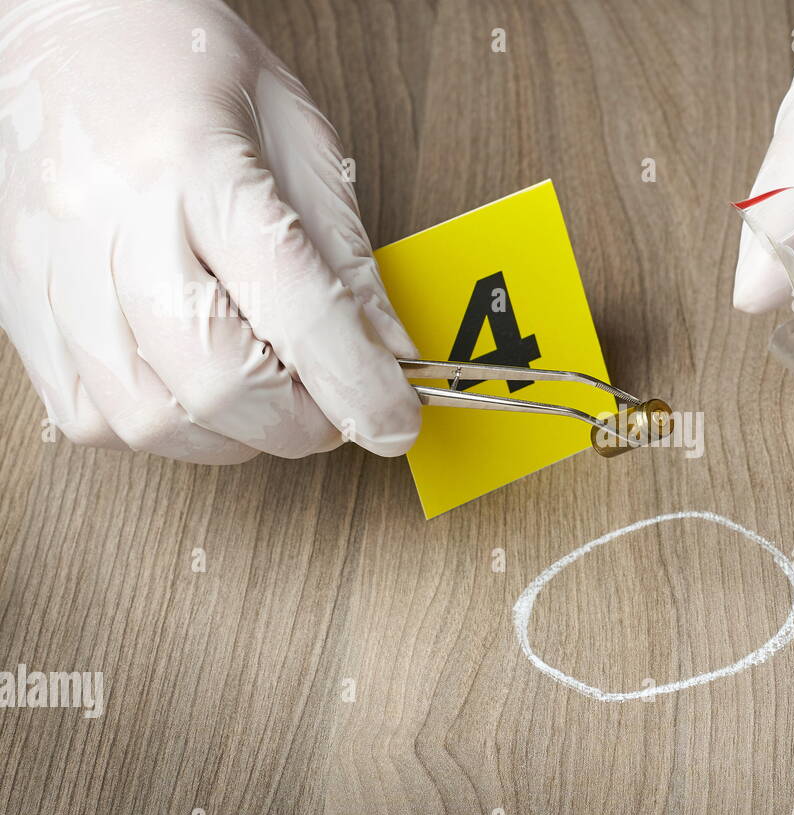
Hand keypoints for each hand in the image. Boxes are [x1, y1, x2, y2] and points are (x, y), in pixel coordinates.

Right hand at [0, 0, 419, 463]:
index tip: (395, 419)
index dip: (357, 385)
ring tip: (266, 392)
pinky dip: (161, 426)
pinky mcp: (21, 306)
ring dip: (232, 434)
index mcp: (198, 166)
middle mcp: (113, 220)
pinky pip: (89, 418)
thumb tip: (391, 356)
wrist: (70, 29)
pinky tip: (191, 383)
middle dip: (297, 423)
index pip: (295, 308)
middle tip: (332, 407)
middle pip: (214, 381)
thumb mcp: (298, 139)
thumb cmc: (186, 69)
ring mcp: (54, 268)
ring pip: (148, 418)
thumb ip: (345, 257)